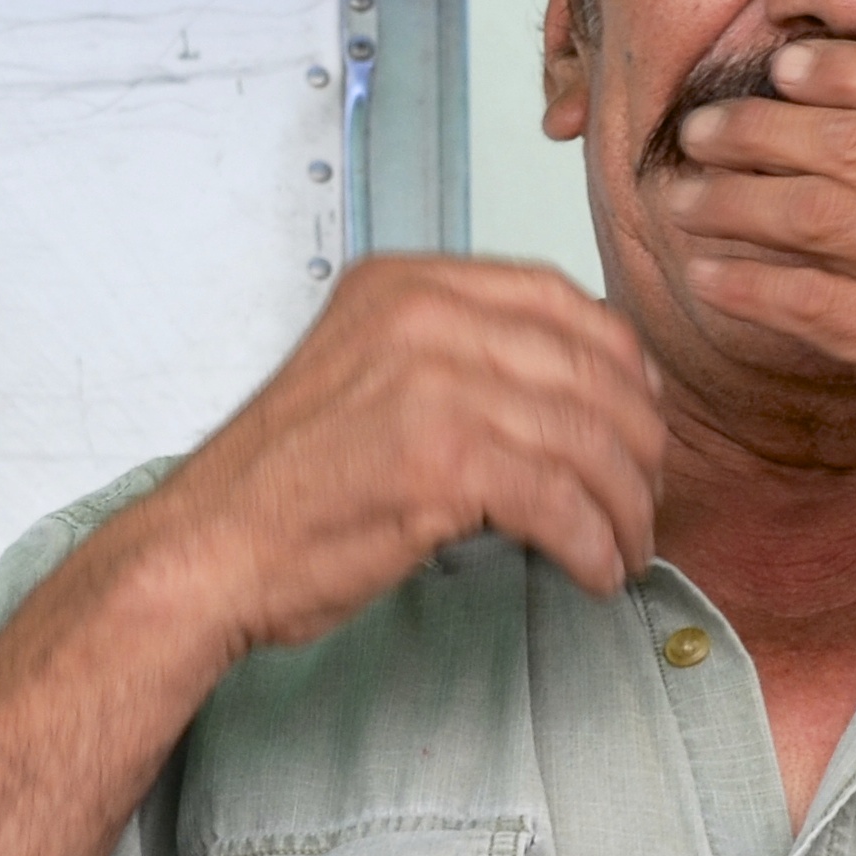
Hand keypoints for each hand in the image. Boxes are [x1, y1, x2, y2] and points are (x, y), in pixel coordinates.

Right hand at [117, 254, 666, 652]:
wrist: (209, 548)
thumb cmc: (289, 482)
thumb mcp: (370, 372)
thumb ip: (458, 357)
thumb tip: (580, 389)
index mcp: (408, 283)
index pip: (559, 299)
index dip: (620, 362)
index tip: (641, 415)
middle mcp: (423, 316)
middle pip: (589, 369)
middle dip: (637, 444)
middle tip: (646, 498)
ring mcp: (432, 383)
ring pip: (587, 439)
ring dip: (625, 506)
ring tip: (628, 548)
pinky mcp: (440, 459)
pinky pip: (561, 501)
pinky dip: (593, 544)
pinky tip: (596, 572)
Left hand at [655, 40, 855, 595]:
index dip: (840, 72)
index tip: (784, 65)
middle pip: (853, 144)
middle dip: (761, 128)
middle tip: (704, 126)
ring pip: (821, 214)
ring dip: (737, 200)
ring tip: (684, 195)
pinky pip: (813, 303)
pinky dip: (752, 284)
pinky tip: (710, 275)